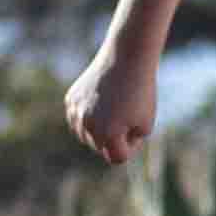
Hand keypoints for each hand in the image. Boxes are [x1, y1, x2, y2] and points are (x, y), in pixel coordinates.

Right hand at [65, 37, 160, 164]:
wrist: (126, 57)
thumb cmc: (141, 92)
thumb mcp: (145, 124)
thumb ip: (127, 144)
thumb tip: (107, 149)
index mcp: (108, 135)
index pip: (118, 158)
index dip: (131, 145)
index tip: (137, 126)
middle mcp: (87, 127)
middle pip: (101, 148)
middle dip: (115, 136)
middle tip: (127, 113)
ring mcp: (75, 113)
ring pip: (86, 135)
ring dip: (100, 128)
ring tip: (114, 107)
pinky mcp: (70, 100)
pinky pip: (79, 119)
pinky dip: (90, 114)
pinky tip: (101, 100)